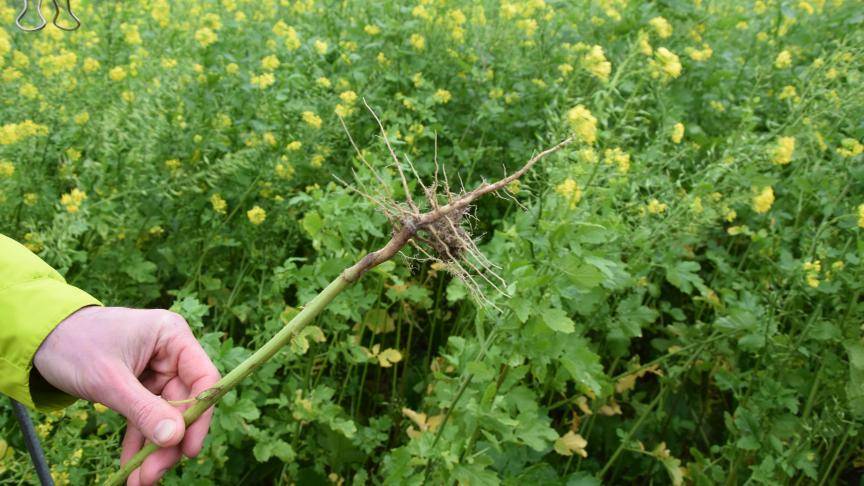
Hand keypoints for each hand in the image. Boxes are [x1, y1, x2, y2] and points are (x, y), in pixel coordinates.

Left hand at [33, 307, 220, 485]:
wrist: (40, 338)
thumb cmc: (74, 344)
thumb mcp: (108, 380)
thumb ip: (143, 409)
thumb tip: (175, 438)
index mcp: (172, 336)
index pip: (202, 377)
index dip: (200, 414)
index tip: (188, 449)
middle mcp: (170, 353)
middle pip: (183, 403)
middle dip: (169, 441)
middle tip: (153, 475)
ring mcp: (155, 371)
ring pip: (164, 415)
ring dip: (154, 448)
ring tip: (140, 480)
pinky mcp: (139, 386)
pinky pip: (145, 417)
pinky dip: (138, 441)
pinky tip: (130, 466)